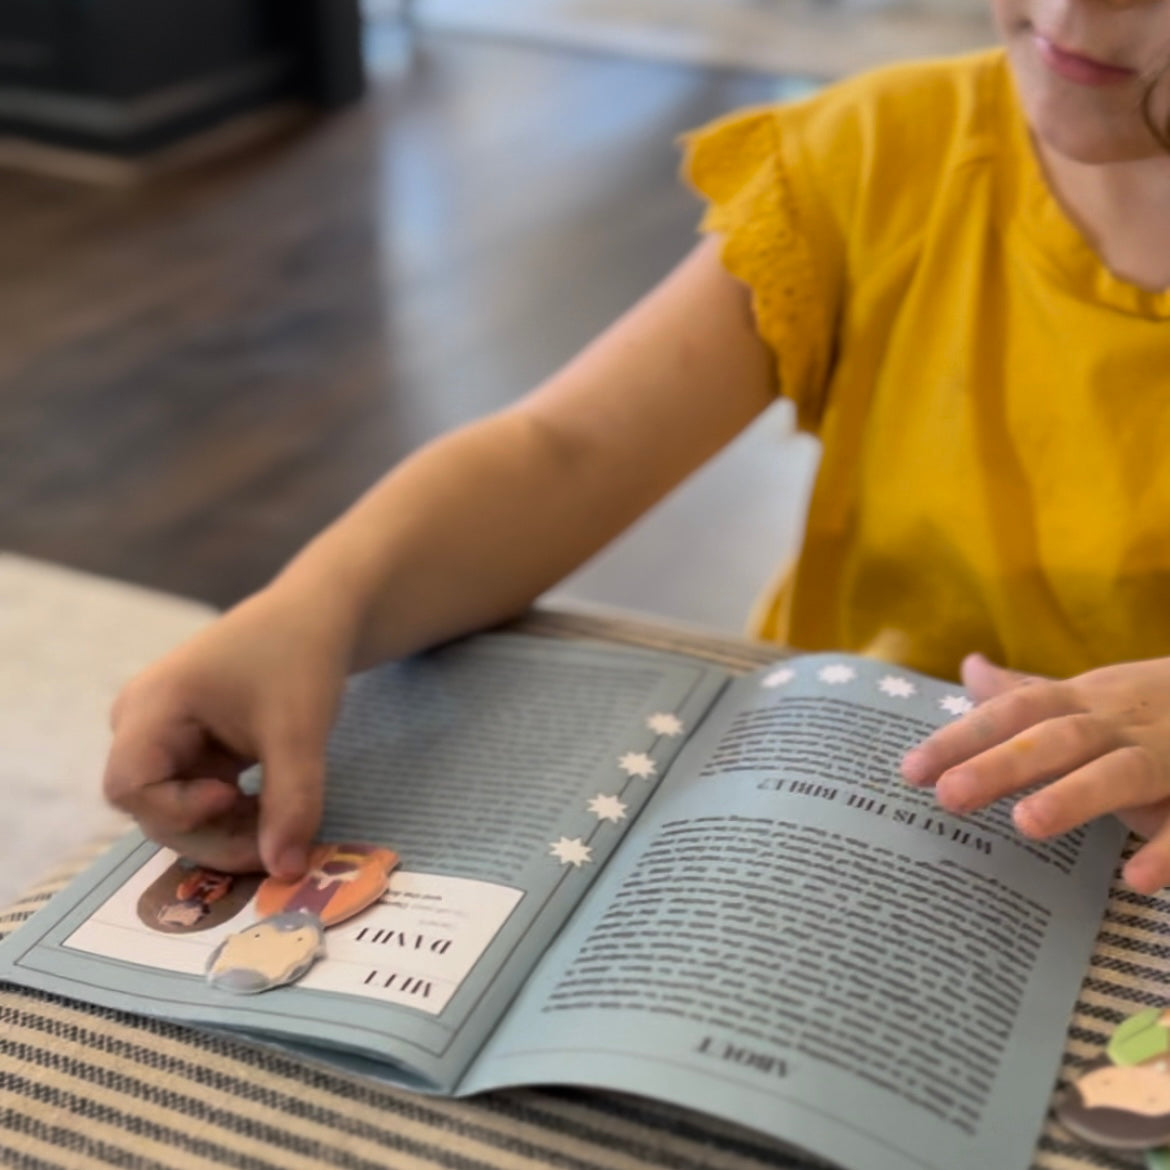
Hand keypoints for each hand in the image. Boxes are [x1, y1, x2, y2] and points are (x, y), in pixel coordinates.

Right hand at [103, 585, 354, 877]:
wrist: (317, 616)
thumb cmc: (300, 657)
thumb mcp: (300, 731)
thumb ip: (291, 802)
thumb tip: (286, 873)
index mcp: (152, 706)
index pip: (130, 785)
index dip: (177, 809)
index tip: (234, 798)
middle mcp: (143, 723)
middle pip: (153, 808)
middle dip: (211, 836)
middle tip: (273, 851)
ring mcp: (165, 737)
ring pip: (176, 810)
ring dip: (225, 831)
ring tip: (281, 829)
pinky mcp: (191, 748)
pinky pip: (197, 798)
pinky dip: (233, 815)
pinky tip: (272, 812)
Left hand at [900, 653, 1169, 893]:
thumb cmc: (1157, 708)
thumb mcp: (1095, 694)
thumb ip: (1031, 692)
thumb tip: (969, 668)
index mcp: (1087, 701)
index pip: (1014, 712)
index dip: (962, 736)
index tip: (908, 770)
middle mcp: (1124, 723)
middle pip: (1058, 738)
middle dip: (1002, 764)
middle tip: (947, 797)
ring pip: (1122, 771)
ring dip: (1076, 795)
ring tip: (1026, 824)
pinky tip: (1135, 882)